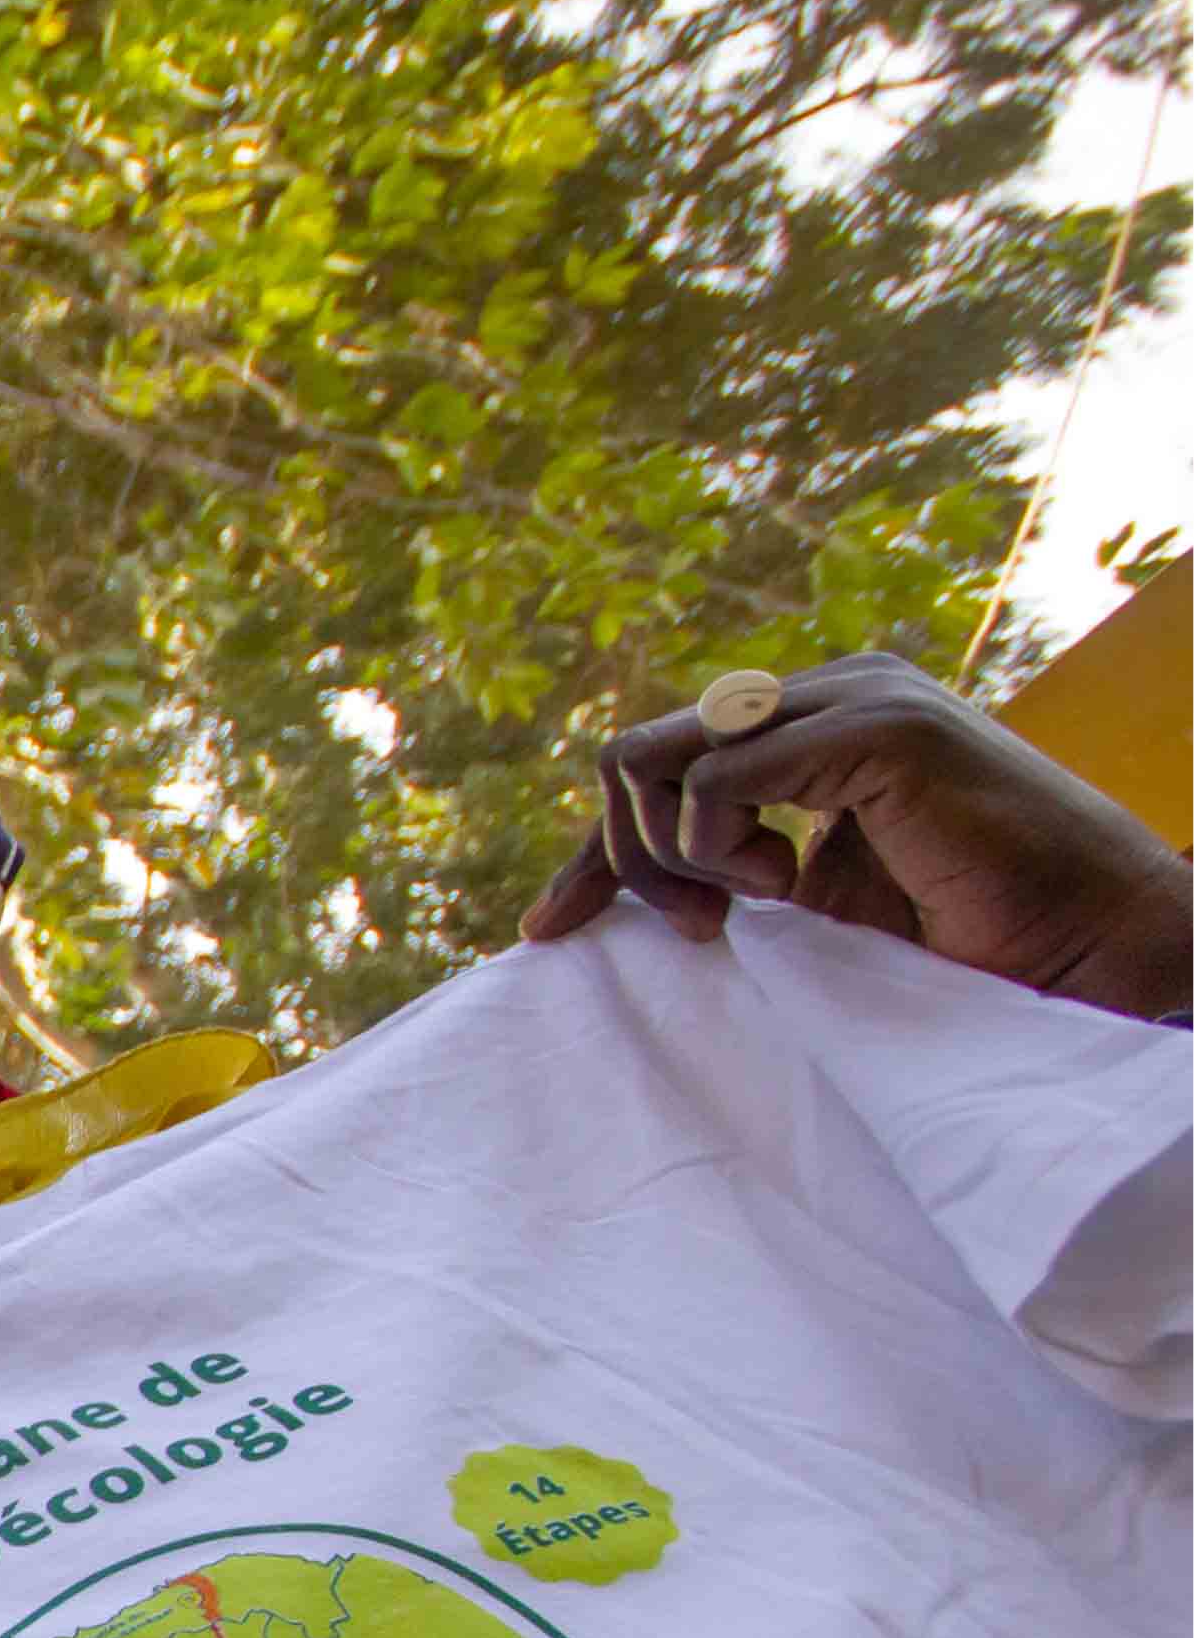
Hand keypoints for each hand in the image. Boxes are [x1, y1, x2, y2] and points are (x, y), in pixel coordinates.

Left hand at [526, 651, 1188, 1020]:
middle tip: (697, 928)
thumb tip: (605, 893)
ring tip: (751, 904)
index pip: (657, 763)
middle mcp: (831, 690)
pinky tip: (783, 887)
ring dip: (670, 853)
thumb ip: (726, 869)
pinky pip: (713, 776)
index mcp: (817, 721)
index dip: (595, 851)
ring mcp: (855, 697)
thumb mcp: (806, 905)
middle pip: (634, 755)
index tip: (553, 930)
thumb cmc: (962, 939)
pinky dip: (716, 847)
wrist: (1085, 947)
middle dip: (623, 856)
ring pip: (651, 758)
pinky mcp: (875, 728)